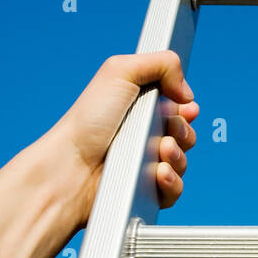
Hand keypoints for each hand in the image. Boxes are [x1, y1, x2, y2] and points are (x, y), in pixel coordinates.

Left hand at [46, 52, 198, 228]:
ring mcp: (145, 166)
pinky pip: (175, 189)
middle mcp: (144, 137)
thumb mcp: (121, 71)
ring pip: (182, 162)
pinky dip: (172, 181)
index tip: (186, 108)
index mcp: (140, 109)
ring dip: (178, 155)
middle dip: (183, 131)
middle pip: (185, 134)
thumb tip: (186, 93)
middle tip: (166, 129)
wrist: (71, 165)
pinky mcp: (146, 193)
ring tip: (160, 151)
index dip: (186, 109)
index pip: (179, 109)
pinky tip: (158, 174)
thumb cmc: (89, 119)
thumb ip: (162, 64)